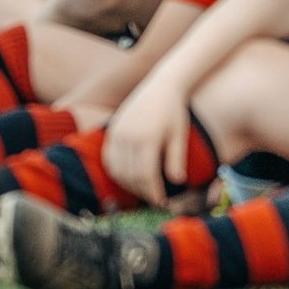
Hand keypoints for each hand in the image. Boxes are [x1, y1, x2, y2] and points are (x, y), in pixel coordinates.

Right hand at [100, 81, 192, 208]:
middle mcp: (128, 135)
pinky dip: (116, 171)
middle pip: (130, 175)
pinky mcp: (112, 129)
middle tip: (154, 198)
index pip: (146, 175)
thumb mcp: (179, 135)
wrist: (160, 86)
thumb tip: (177, 182)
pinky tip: (128, 176)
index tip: (161, 202)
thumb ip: (176, 159)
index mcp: (147, 137)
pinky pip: (109, 158)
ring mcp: (117, 132)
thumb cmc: (174, 112)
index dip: (153, 192)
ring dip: (129, 184)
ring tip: (143, 189)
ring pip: (117, 169)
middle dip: (142, 191)